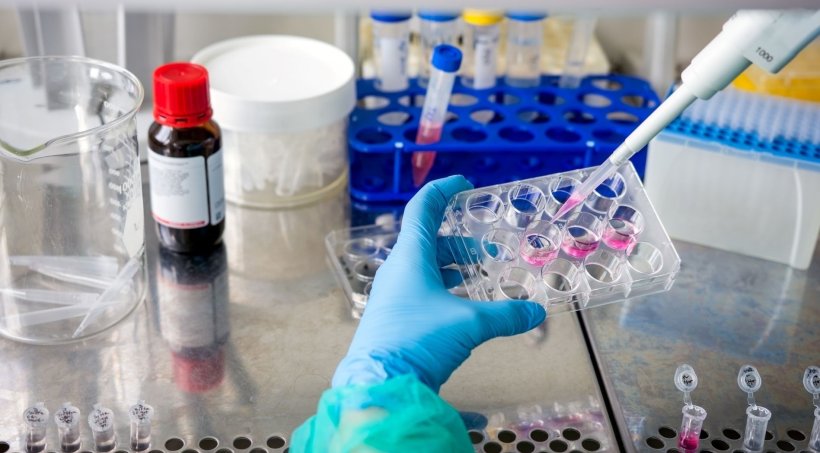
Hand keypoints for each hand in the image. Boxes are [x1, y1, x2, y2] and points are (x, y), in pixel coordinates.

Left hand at [333, 175, 546, 391]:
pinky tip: (463, 308)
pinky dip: (444, 290)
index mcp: (410, 257)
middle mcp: (397, 271)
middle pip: (428, 242)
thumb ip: (505, 315)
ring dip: (452, 267)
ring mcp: (393, 296)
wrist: (378, 386)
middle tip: (488, 251)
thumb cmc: (418, 340)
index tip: (465, 184)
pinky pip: (421, 292)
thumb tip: (535, 312)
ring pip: (425, 269)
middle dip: (460, 242)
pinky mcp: (394, 319)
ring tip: (479, 277)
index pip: (423, 208)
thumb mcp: (469, 324)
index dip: (443, 191)